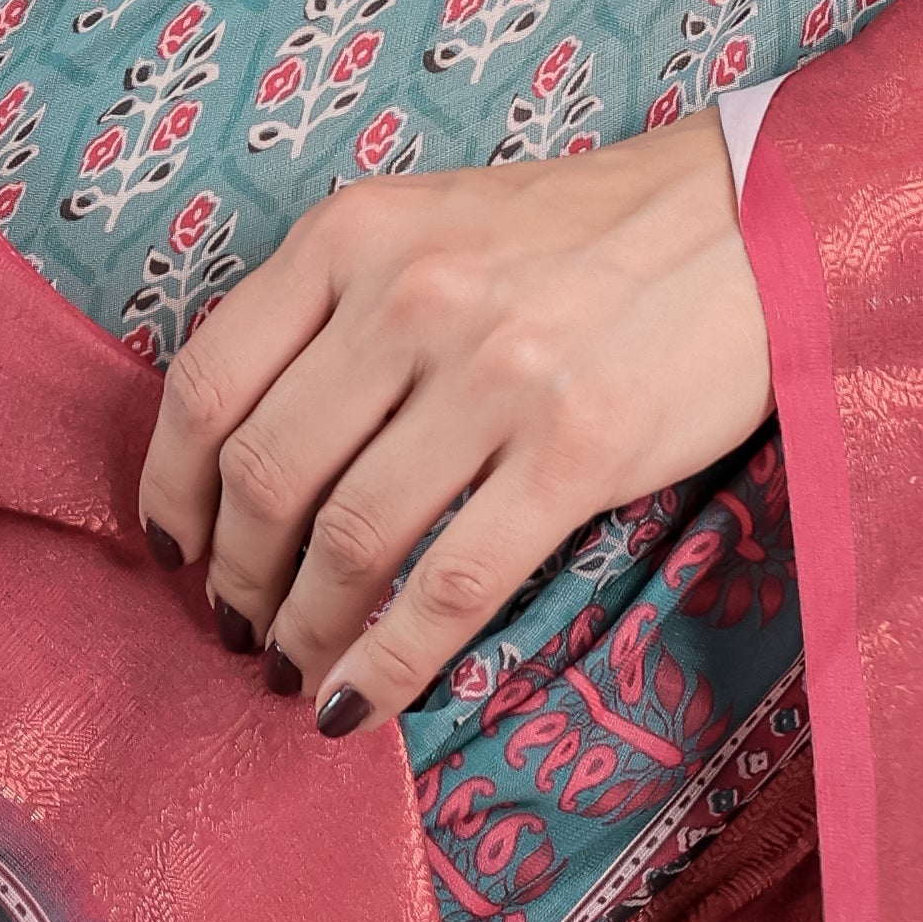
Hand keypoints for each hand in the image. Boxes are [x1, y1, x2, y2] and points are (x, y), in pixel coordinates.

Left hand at [136, 116, 773, 731]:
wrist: (750, 221)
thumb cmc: (579, 235)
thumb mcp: (429, 226)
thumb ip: (336, 308)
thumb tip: (240, 451)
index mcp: (354, 233)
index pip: (210, 382)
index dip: (172, 489)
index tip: (174, 548)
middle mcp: (412, 296)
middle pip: (268, 476)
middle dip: (235, 578)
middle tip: (238, 626)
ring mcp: (495, 374)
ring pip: (348, 542)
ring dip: (301, 630)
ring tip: (295, 666)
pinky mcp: (574, 451)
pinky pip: (448, 588)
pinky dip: (387, 663)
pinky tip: (358, 700)